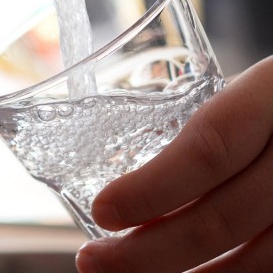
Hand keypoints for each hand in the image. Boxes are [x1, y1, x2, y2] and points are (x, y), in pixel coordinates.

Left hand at [76, 57, 272, 271]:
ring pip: (253, 257)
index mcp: (270, 97)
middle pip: (222, 216)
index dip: (151, 188)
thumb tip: (115, 161)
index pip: (210, 149)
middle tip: (93, 259)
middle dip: (148, 249)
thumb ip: (201, 123)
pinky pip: (272, 265)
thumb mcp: (247, 91)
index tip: (101, 210)